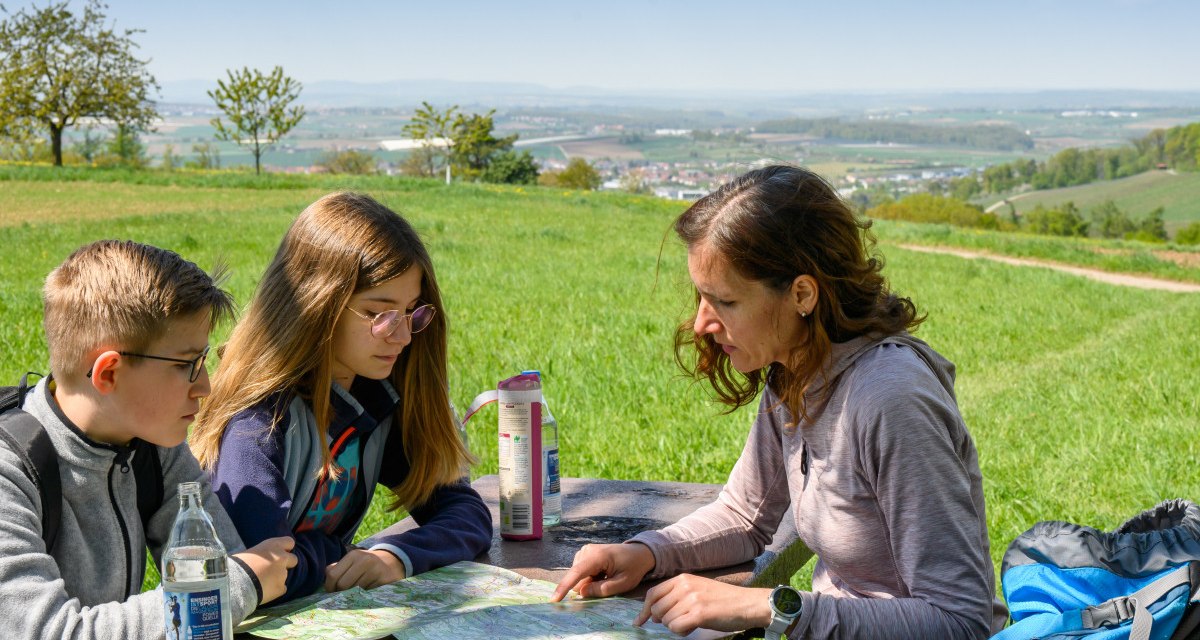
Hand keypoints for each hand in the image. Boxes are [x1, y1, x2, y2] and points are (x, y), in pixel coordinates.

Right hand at [233, 536, 297, 605]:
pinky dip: (275, 590)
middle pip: (294, 559)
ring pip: (285, 575)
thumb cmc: (237, 564)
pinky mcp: (281, 588)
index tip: (281, 552)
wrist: (235, 583)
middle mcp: (282, 558)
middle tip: (274, 569)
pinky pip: (281, 588)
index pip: (289, 542)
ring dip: (278, 578)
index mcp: (273, 545)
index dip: (285, 548)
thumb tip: (262, 558)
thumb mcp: (251, 552)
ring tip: (263, 582)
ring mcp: (283, 574)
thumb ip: (263, 554)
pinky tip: (264, 591)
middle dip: (286, 564)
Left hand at [325, 548, 406, 591]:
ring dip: (354, 596)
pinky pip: (368, 595)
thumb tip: (326, 579)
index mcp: (354, 555)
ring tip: (358, 593)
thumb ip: (337, 568)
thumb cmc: (366, 564)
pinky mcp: (385, 580)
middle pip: (343, 585)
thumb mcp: (353, 561)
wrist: (392, 562)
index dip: (329, 587)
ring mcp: (376, 570)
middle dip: (341, 593)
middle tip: (345, 595)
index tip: (332, 592)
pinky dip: (366, 596)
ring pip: (355, 591)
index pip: (332, 574)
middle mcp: (365, 560)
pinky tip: (369, 592)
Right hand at [551, 543, 655, 601]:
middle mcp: (587, 551)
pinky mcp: (584, 553)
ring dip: (590, 581)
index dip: (564, 587)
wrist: (639, 553)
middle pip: (578, 577)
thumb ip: (601, 589)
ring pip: (578, 576)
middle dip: (588, 585)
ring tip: (606, 576)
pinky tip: (602, 572)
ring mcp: (585, 551)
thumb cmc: (633, 567)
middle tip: (608, 580)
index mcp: (598, 557)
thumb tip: (581, 593)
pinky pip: (581, 572)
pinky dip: (590, 576)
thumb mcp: (622, 583)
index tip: (554, 599)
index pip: (577, 573)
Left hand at [634, 575, 772, 635]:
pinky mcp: (699, 613)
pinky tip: (693, 627)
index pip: (653, 594)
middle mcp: (685, 586)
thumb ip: (676, 596)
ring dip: (676, 627)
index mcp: (682, 579)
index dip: (644, 610)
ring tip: (692, 623)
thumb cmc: (722, 600)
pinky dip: (682, 632)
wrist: (746, 604)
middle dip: (664, 621)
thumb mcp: (697, 589)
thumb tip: (654, 614)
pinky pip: (677, 628)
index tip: (639, 621)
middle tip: (679, 622)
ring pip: (667, 621)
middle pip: (657, 609)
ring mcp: (692, 599)